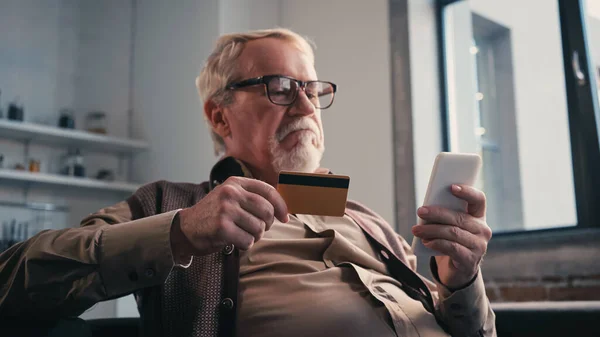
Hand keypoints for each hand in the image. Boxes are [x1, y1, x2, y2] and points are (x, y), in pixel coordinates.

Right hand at [171, 176, 288, 257]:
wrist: (186, 228)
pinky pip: (248, 240)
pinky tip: (235, 241)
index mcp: (235, 183)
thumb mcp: (230, 198)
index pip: (268, 190)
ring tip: (242, 234)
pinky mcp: (222, 227)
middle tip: (256, 229)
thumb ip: (252, 198)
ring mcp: (226, 209)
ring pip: (259, 228)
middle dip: (266, 225)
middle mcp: (231, 193)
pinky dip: (245, 244)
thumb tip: (282, 209)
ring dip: (254, 236)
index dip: (281, 206)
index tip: (284, 218)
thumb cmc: (213, 215)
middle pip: (267, 211)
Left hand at [411, 185, 491, 288]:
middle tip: (420, 211)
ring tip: (416, 230)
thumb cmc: (451, 243)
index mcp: (478, 217)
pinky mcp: (471, 260)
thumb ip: (444, 216)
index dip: (467, 192)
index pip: (478, 200)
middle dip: (436, 213)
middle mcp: (483, 230)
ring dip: (432, 230)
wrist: (457, 271)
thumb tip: (426, 208)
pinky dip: (437, 243)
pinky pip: (452, 248)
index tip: (451, 187)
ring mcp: (479, 246)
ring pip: (453, 233)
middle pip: (459, 217)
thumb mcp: (450, 227)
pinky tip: (426, 242)